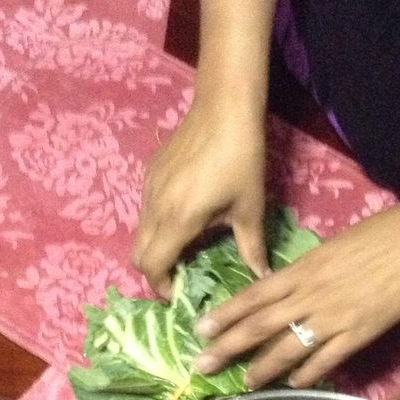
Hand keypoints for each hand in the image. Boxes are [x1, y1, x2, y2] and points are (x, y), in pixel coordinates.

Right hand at [132, 101, 267, 295]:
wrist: (224, 107)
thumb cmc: (242, 159)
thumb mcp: (250, 208)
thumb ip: (251, 248)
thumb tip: (262, 277)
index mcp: (178, 219)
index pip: (152, 266)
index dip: (161, 286)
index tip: (179, 292)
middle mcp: (156, 206)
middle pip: (137, 254)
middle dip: (155, 272)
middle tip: (180, 277)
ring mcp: (149, 188)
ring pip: (140, 233)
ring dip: (156, 248)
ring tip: (185, 249)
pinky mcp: (151, 173)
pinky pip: (146, 211)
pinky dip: (157, 226)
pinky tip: (184, 220)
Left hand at [194, 200, 399, 387]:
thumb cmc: (380, 234)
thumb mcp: (333, 247)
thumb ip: (308, 270)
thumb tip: (289, 287)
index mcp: (302, 269)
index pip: (253, 295)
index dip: (225, 314)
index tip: (201, 329)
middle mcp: (310, 295)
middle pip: (259, 325)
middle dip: (227, 347)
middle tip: (201, 365)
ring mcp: (333, 318)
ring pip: (288, 348)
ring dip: (263, 368)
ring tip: (243, 382)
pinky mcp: (359, 334)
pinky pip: (326, 360)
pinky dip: (307, 374)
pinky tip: (293, 384)